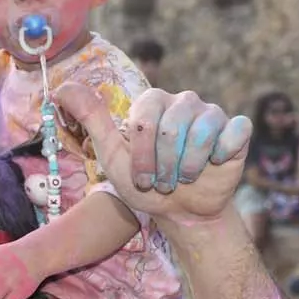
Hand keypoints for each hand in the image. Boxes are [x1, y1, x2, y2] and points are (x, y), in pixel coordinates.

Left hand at [53, 84, 250, 223]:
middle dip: (165, 165)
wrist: (183, 211)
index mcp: (152, 102)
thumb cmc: (146, 183)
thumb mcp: (113, 155)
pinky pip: (235, 130)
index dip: (142, 156)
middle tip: (164, 182)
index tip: (142, 179)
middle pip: (172, 128)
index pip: (143, 121)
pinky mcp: (237, 129)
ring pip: (203, 131)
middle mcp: (182, 102)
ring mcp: (211, 113)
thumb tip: (61, 87)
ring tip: (184, 179)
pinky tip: (215, 165)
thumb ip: (91, 119)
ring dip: (190, 166)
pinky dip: (222, 154)